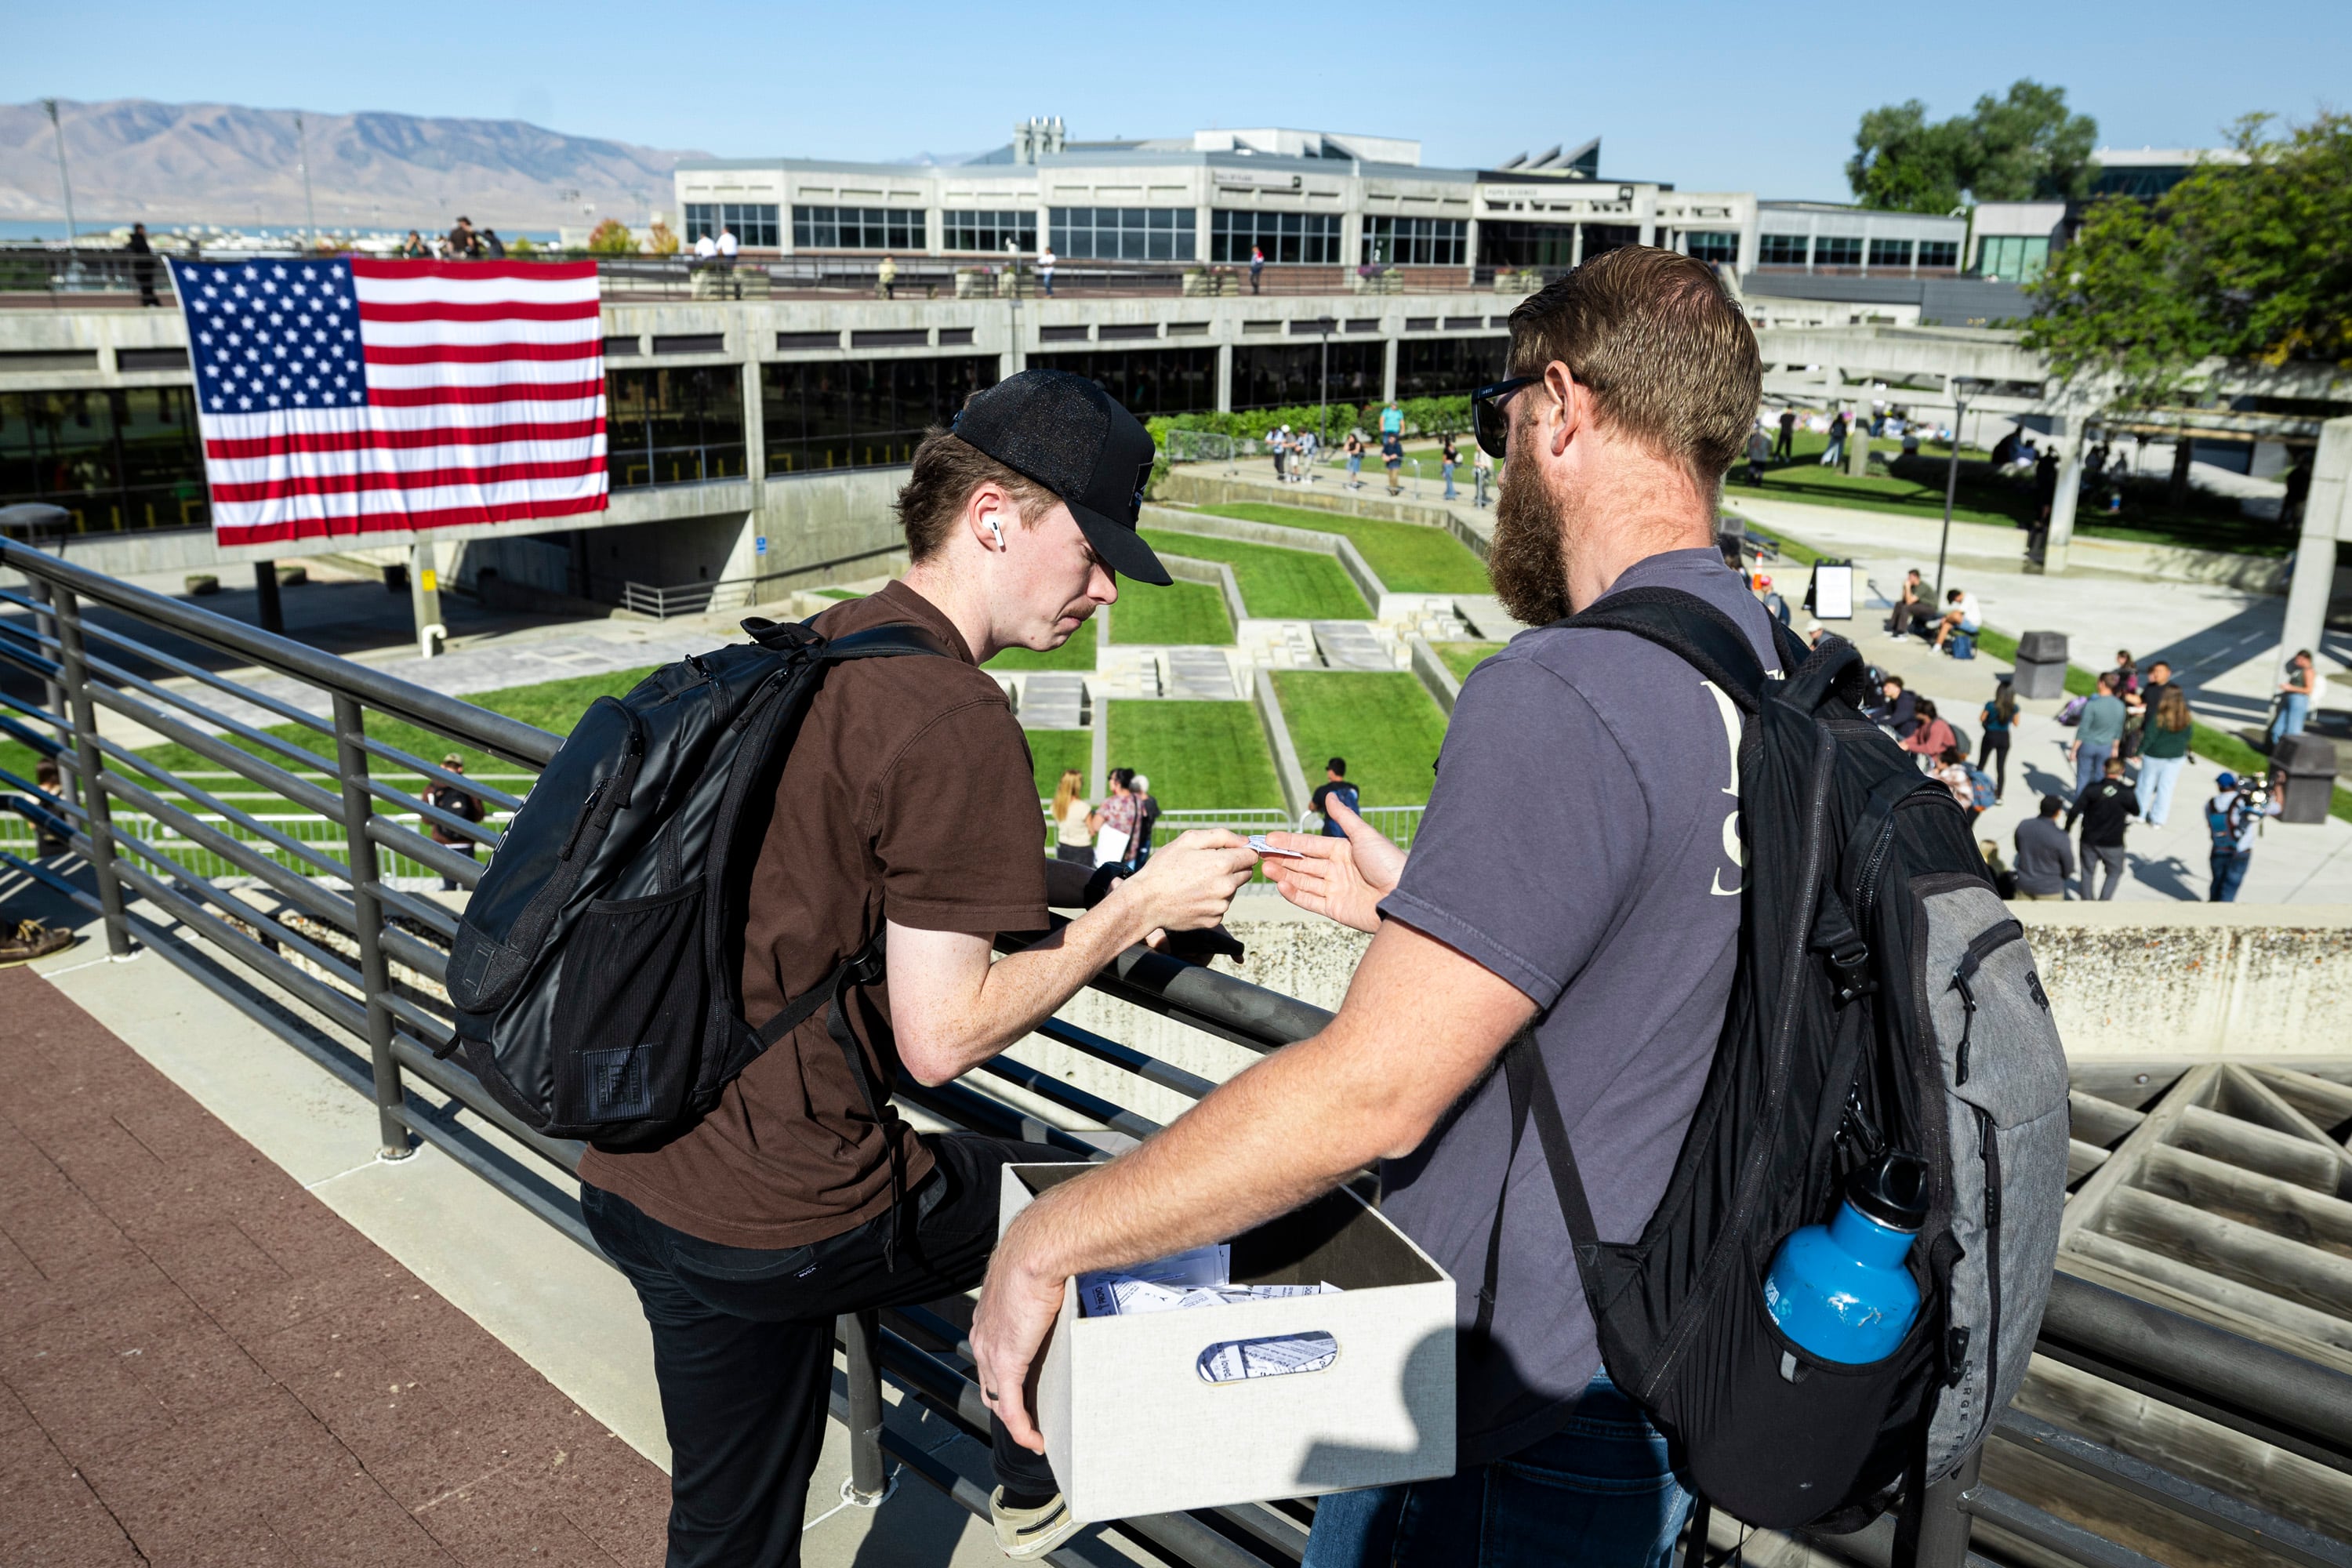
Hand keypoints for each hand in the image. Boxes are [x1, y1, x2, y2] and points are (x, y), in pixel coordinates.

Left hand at [972, 1214, 1068, 1453]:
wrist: (1036, 1250)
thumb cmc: (1041, 1252)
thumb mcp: (1038, 1275)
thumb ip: (1047, 1286)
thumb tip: (1070, 1282)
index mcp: (988, 1315)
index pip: (988, 1357)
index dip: (1001, 1377)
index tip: (1020, 1389)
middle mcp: (983, 1335)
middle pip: (988, 1383)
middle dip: (1006, 1405)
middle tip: (1028, 1418)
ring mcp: (991, 1352)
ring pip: (997, 1399)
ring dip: (1015, 1420)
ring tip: (1034, 1433)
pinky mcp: (1006, 1363)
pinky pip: (1011, 1408)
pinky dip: (1022, 1428)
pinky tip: (1035, 1440)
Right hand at [1108, 830, 1256, 935]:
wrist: (1145, 901)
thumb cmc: (1164, 867)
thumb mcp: (1188, 840)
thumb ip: (1222, 836)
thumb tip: (1245, 841)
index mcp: (1222, 864)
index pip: (1251, 856)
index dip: (1241, 852)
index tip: (1230, 853)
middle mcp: (1227, 886)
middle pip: (1246, 874)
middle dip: (1233, 868)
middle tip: (1207, 867)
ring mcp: (1221, 906)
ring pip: (1233, 891)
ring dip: (1222, 885)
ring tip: (1196, 883)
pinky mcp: (1214, 920)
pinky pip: (1221, 906)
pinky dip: (1212, 901)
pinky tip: (1193, 897)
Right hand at [1261, 797, 1404, 933]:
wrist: (1404, 897)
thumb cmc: (1389, 863)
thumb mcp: (1365, 835)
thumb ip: (1344, 817)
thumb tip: (1330, 794)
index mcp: (1343, 850)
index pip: (1310, 844)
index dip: (1289, 841)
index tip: (1269, 838)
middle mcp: (1337, 870)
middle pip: (1303, 863)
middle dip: (1282, 858)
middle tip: (1260, 854)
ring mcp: (1335, 890)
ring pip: (1303, 881)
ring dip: (1283, 875)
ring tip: (1265, 869)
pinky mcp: (1335, 909)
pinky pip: (1310, 900)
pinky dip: (1294, 894)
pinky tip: (1280, 885)